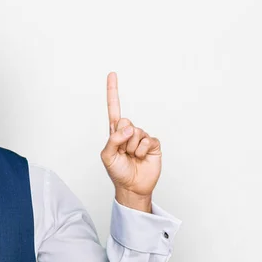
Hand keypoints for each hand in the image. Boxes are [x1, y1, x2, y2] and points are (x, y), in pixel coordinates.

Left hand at [100, 72, 161, 210]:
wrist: (133, 187)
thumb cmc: (118, 172)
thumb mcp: (107, 156)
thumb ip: (113, 140)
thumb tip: (128, 128)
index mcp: (115, 133)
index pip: (114, 109)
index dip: (113, 92)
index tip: (112, 74)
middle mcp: (129, 132)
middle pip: (125, 122)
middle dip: (122, 139)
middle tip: (123, 153)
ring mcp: (142, 138)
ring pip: (137, 133)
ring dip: (132, 148)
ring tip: (132, 157)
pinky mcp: (153, 144)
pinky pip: (148, 140)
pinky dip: (142, 150)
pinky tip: (141, 158)